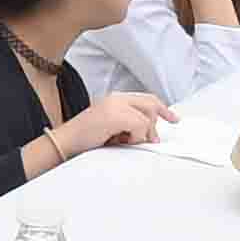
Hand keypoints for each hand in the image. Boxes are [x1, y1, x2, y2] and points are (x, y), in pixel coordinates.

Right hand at [48, 90, 172, 163]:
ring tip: (123, 140)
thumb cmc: (85, 139)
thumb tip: (151, 134)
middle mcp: (116, 98)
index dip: (162, 109)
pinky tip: (120, 140)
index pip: (146, 99)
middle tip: (150, 140)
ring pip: (146, 118)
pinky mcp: (115, 115)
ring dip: (140, 135)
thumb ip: (130, 124)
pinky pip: (140, 126)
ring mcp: (115, 105)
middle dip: (154, 125)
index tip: (174, 118)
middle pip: (151, 105)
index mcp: (115, 99)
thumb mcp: (112, 129)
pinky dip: (134, 137)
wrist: (65, 142)